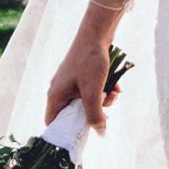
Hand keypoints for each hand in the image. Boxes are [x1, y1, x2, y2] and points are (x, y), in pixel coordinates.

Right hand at [45, 16, 122, 131]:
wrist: (96, 33)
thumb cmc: (90, 61)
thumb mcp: (93, 91)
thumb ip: (95, 114)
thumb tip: (100, 133)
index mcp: (55, 96)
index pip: (53, 122)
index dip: (65, 131)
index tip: (83, 134)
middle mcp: (60, 90)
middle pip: (74, 113)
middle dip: (93, 113)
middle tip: (106, 110)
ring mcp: (70, 82)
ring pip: (86, 102)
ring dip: (102, 101)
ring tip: (113, 93)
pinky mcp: (82, 75)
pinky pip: (92, 90)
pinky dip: (104, 91)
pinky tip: (115, 86)